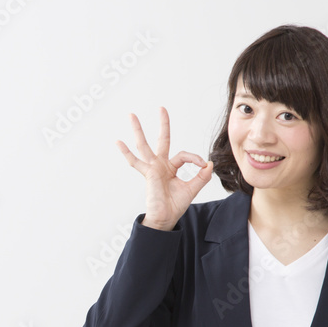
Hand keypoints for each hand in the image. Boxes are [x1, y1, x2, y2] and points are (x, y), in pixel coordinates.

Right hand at [116, 106, 213, 230]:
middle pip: (162, 140)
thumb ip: (201, 176)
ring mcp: (152, 168)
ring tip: (131, 115)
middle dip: (163, 124)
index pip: (183, 155)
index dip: (195, 158)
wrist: (165, 218)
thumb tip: (209, 164)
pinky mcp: (148, 173)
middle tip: (162, 108)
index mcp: (170, 168)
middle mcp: (160, 165)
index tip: (203, 165)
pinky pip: (135, 162)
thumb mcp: (192, 189)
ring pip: (144, 145)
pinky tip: (118, 142)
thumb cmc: (175, 205)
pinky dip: (126, 152)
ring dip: (138, 130)